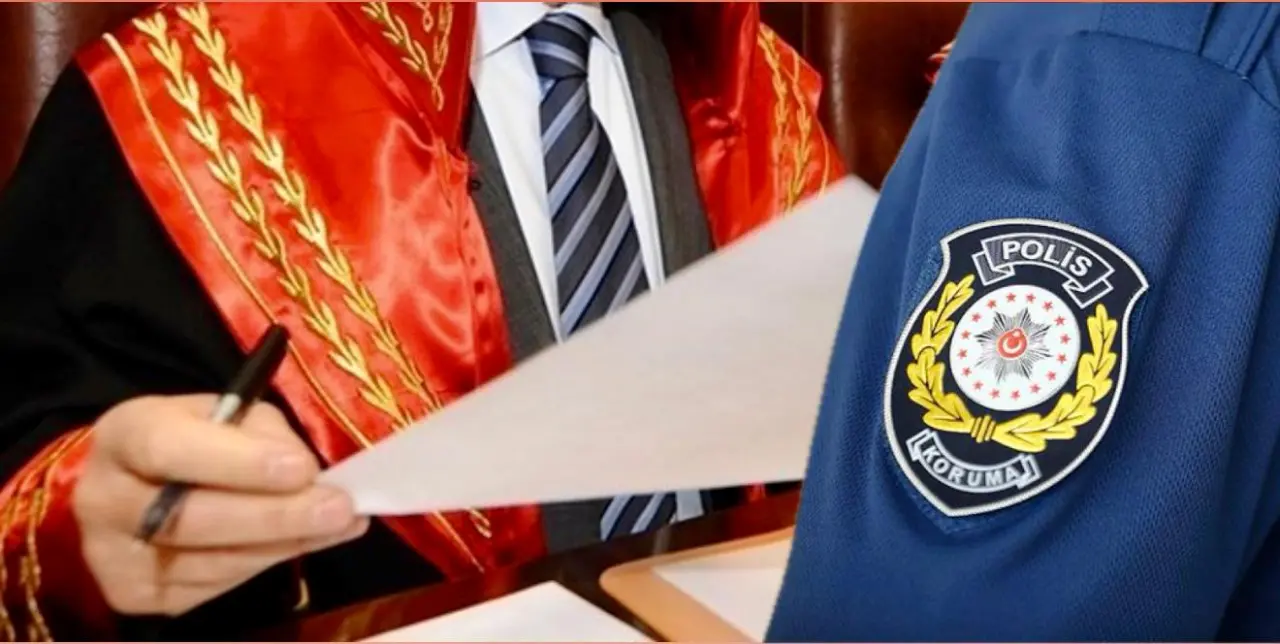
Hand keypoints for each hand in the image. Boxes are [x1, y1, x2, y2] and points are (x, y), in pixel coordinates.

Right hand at [73, 394, 368, 615]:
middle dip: (276, 515)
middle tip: (339, 507)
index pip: (170, 449)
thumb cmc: (194, 439)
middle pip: (191, 518)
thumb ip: (261, 433)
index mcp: (124, 435)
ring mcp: (114, 555)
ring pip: (210, 560)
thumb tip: (305, 473)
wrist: (139, 487)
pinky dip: (268, 563)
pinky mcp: (136, 595)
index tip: (302, 469)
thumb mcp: (226, 413)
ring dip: (285, 543)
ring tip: (341, 524)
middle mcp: (104, 497)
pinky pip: (213, 585)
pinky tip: (306, 542)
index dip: (238, 462)